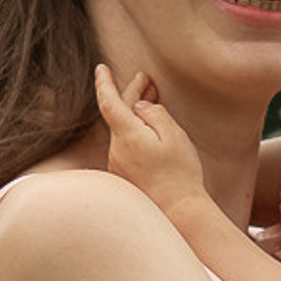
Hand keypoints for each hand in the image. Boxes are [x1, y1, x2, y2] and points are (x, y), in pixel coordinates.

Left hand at [94, 64, 208, 215]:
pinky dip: (136, 133)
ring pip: (123, 130)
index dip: (104, 82)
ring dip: (135, 115)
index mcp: (127, 135)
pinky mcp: (123, 175)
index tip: (102, 68)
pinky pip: (126, 146)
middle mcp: (116, 149)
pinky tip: (150, 131)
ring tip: (152, 100)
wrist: (178, 211)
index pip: (109, 101)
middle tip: (146, 80)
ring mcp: (117, 164)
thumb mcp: (174, 135)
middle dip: (131, 95)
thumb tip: (138, 106)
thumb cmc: (179, 173)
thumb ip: (154, 114)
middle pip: (118, 115)